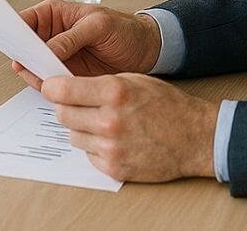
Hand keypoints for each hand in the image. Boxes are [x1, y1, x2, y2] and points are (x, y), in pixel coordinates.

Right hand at [11, 0, 161, 85]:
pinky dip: (48, 86)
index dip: (12, 29)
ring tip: (40, 77)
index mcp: (55, 14)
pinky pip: (50, 82)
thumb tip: (49, 48)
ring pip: (35, 67)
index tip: (8, 39)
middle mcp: (52, 36)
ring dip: (34, 73)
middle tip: (21, 63)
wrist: (146, 52)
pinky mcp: (67, 75)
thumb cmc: (125, 29)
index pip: (26, 20)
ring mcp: (58, 57)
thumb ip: (72, 37)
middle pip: (26, 47)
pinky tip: (51, 87)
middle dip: (22, 55)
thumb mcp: (99, 26)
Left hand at [41, 73, 218, 182]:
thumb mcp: (134, 80)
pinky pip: (88, 154)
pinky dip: (96, 147)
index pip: (62, 90)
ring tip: (104, 123)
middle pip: (62, 114)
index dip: (52, 87)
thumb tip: (64, 85)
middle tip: (81, 105)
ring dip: (82, 128)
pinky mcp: (114, 168)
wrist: (195, 138)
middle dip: (67, 107)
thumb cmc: (167, 105)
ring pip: (73, 135)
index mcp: (114, 92)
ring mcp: (111, 147)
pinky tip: (115, 139)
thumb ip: (99, 82)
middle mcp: (110, 120)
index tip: (51, 87)